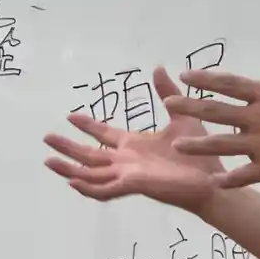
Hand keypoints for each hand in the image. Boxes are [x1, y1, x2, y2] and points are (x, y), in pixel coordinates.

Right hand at [43, 67, 221, 212]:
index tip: (70, 115)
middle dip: (67, 147)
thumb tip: (158, 68)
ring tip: (48, 161)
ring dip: (69, 169)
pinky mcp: (134, 186)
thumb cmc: (199, 155)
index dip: (87, 126)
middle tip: (46, 137)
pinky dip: (88, 188)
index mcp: (134, 145)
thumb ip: (167, 94)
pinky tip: (73, 182)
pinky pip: (105, 190)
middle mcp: (126, 161)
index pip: (104, 135)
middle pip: (89, 155)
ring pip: (90, 174)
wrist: (214, 182)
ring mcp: (128, 175)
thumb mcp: (180, 116)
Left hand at [163, 70, 259, 190]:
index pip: (231, 84)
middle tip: (169, 105)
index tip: (186, 75)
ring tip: (177, 147)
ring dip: (198, 146)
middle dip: (190, 107)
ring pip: (222, 144)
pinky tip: (213, 183)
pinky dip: (228, 180)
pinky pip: (243, 175)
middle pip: (217, 111)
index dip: (207, 79)